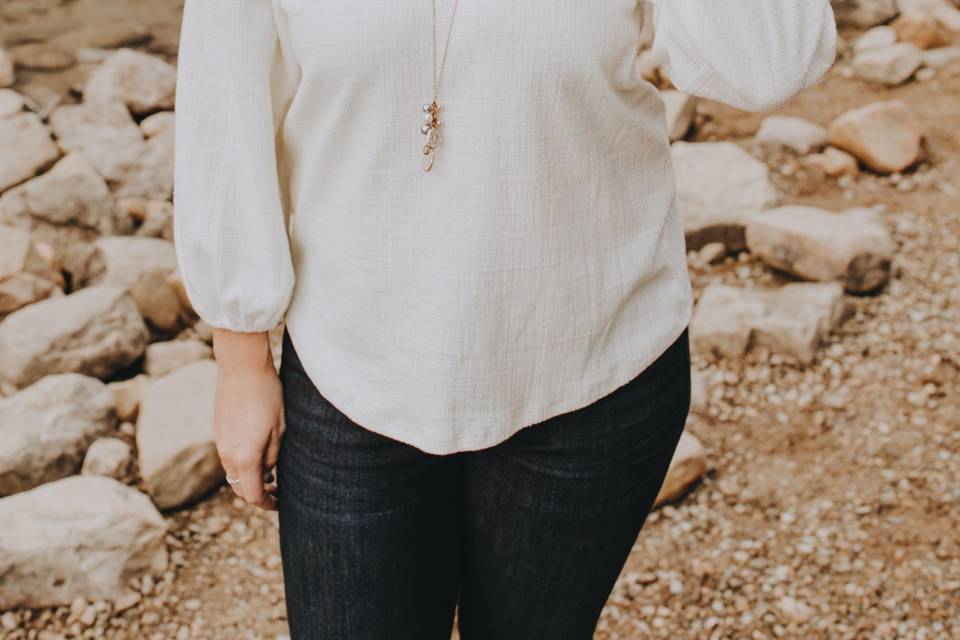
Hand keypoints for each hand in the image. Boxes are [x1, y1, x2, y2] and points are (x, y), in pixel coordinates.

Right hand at [211, 329, 285, 510]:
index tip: (281, 502)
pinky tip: (258, 453)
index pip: (253, 495)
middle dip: (259, 493)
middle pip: (240, 488)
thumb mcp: (279, 430)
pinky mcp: (218, 432)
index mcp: (244, 457)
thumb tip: (268, 473)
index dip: (268, 503)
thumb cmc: (267, 396)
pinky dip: (242, 464)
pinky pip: (229, 457)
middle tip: (278, 489)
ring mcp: (220, 443)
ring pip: (234, 473)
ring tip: (271, 471)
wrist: (241, 367)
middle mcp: (227, 454)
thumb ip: (273, 456)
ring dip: (250, 477)